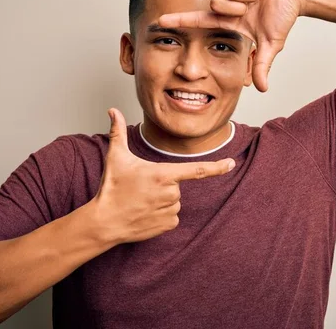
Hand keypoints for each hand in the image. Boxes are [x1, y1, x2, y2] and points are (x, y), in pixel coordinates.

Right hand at [92, 108, 235, 243]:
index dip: (216, 167)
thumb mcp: (116, 157)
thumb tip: (113, 110)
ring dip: (161, 200)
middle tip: (141, 188)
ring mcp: (170, 211)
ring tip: (140, 201)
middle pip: (176, 185)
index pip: (197, 170)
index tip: (231, 164)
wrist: (104, 222)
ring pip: (174, 201)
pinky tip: (145, 214)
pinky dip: (161, 215)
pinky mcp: (168, 225)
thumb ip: (118, 131)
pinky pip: (171, 216)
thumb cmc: (111, 188)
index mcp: (163, 174)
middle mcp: (170, 193)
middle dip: (163, 185)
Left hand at [158, 0, 309, 91]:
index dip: (179, 20)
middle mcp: (227, 0)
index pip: (199, 20)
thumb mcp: (271, 43)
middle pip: (216, 3)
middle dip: (236, 7)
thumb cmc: (284, 14)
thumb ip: (261, 65)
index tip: (159, 22)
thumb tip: (262, 89)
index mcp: (229, 17)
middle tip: (251, 6)